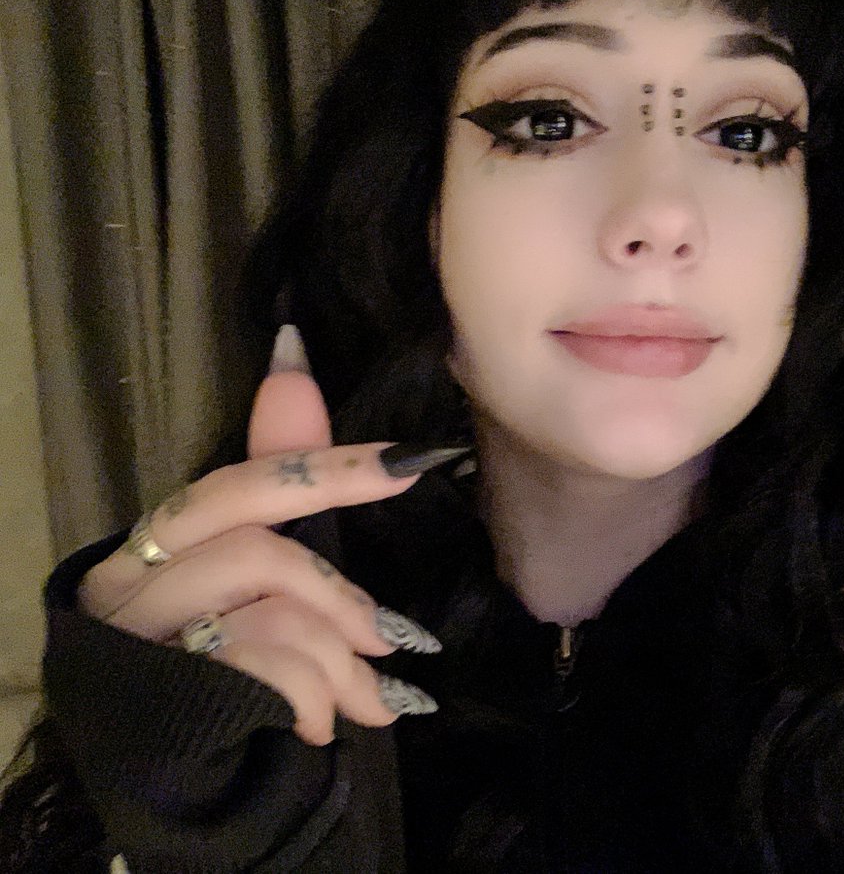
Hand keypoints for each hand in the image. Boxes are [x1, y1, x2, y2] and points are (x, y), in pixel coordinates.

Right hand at [78, 326, 458, 744]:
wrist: (186, 778)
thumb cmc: (231, 659)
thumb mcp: (267, 573)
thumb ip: (281, 478)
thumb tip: (294, 369)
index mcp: (155, 543)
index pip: (243, 486)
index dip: (331, 472)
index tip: (414, 461)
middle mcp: (126, 587)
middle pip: (256, 551)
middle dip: (340, 594)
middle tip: (394, 638)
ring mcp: (139, 647)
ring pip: (272, 614)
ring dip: (340, 662)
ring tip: (369, 700)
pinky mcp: (163, 705)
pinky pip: (268, 672)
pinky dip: (317, 698)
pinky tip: (326, 725)